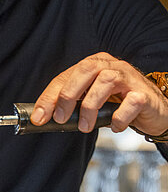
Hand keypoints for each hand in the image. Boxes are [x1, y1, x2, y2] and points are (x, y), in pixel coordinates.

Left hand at [31, 52, 167, 136]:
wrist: (152, 111)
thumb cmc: (118, 104)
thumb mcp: (90, 100)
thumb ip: (71, 104)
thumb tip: (44, 117)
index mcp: (93, 65)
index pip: (65, 76)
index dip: (49, 97)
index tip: (39, 116)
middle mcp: (110, 66)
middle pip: (85, 70)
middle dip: (68, 95)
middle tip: (61, 118)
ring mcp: (129, 77)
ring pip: (106, 81)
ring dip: (90, 107)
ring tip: (85, 126)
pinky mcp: (144, 93)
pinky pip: (130, 102)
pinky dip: (118, 117)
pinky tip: (114, 125)